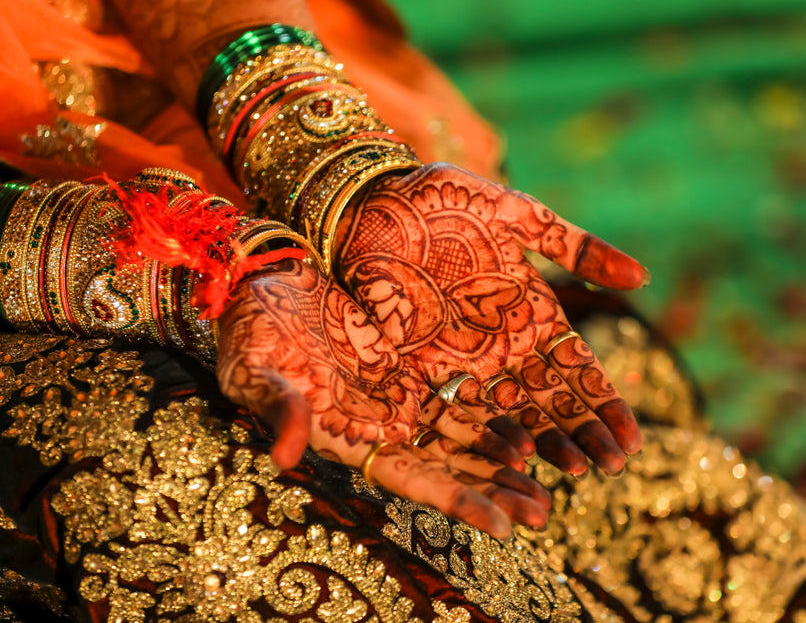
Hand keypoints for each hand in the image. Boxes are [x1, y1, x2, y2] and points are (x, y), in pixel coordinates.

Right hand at [215, 259, 546, 535]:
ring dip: (507, 455)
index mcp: (348, 436)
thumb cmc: (248, 328)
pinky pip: (464, 390)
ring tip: (556, 473)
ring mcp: (400, 394)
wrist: (261, 280)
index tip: (505, 526)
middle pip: (449, 465)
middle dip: (495, 489)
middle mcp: (381, 423)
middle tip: (546, 511)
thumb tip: (287, 457)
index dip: (456, 501)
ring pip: (464, 433)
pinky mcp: (413, 363)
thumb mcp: (257, 368)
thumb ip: (279, 408)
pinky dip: (497, 407)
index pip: (410, 479)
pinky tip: (535, 420)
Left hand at [334, 163, 646, 474]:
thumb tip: (644, 277)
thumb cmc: (445, 200)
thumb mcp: (518, 215)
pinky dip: (488, 433)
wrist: (371, 200)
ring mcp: (465, 359)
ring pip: (513, 411)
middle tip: (612, 467)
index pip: (578, 368)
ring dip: (545, 442)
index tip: (631, 439)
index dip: (604, 402)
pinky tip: (514, 459)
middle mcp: (505, 343)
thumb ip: (575, 247)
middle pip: (552, 398)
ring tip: (573, 472)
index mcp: (533, 310)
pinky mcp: (423, 367)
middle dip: (583, 432)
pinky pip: (461, 407)